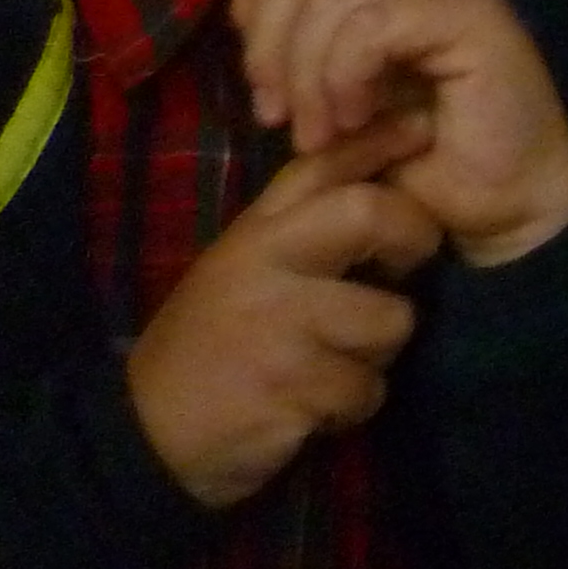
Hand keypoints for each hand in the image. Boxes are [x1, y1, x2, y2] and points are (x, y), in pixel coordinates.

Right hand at [126, 122, 444, 508]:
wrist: (144, 436)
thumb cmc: (213, 346)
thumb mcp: (244, 268)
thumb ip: (302, 223)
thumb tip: (384, 162)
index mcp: (255, 234)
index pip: (322, 164)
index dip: (382, 139)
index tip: (424, 131)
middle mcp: (263, 264)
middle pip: (370, 213)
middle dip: (414, 238)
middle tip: (405, 268)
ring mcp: (276, 324)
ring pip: (391, 320)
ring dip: (376, 355)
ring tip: (331, 366)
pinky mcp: (288, 387)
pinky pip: (367, 389)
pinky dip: (352, 408)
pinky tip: (312, 410)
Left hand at [236, 0, 567, 269]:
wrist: (504, 205)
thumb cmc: (426, 161)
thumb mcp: (336, 98)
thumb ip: (300, 47)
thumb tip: (244, 6)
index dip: (262, 32)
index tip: (266, 106)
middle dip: (275, 57)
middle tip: (282, 123)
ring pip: (330, 2)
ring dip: (310, 79)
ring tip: (322, 137)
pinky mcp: (471, 14)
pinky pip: (371, 27)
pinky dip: (346, 78)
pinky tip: (358, 120)